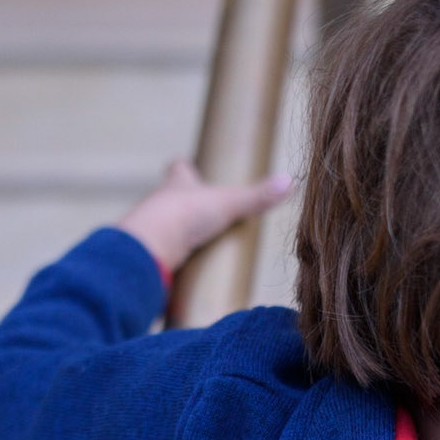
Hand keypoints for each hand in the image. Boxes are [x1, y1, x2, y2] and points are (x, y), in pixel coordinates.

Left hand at [118, 158, 293, 274]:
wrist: (150, 246)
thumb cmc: (185, 215)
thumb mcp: (229, 203)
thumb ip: (258, 197)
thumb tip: (291, 181)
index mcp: (177, 183)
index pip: (178, 168)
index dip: (184, 168)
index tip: (187, 166)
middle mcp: (160, 202)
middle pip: (170, 198)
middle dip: (183, 205)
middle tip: (200, 215)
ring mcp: (151, 229)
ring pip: (163, 228)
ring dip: (176, 236)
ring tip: (196, 248)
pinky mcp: (148, 255)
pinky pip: (160, 256)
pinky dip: (171, 262)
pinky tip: (183, 272)